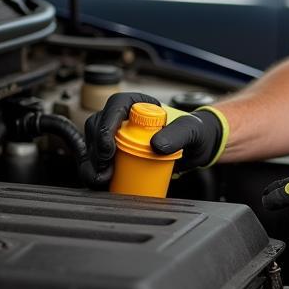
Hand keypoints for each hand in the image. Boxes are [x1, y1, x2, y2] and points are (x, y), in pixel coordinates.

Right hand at [83, 92, 227, 185]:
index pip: (115, 106)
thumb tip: (156, 146)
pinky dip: (94, 173)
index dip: (107, 125)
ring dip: (91, 164)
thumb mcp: (192, 131)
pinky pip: (98, 161)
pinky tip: (100, 184)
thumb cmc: (195, 132)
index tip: (109, 149)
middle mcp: (124, 117)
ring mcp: (117, 136)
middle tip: (105, 171)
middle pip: (97, 127)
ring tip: (101, 180)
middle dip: (96, 150)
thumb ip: (178, 134)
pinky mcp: (116, 154)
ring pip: (92, 145)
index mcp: (138, 103)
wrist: (197, 149)